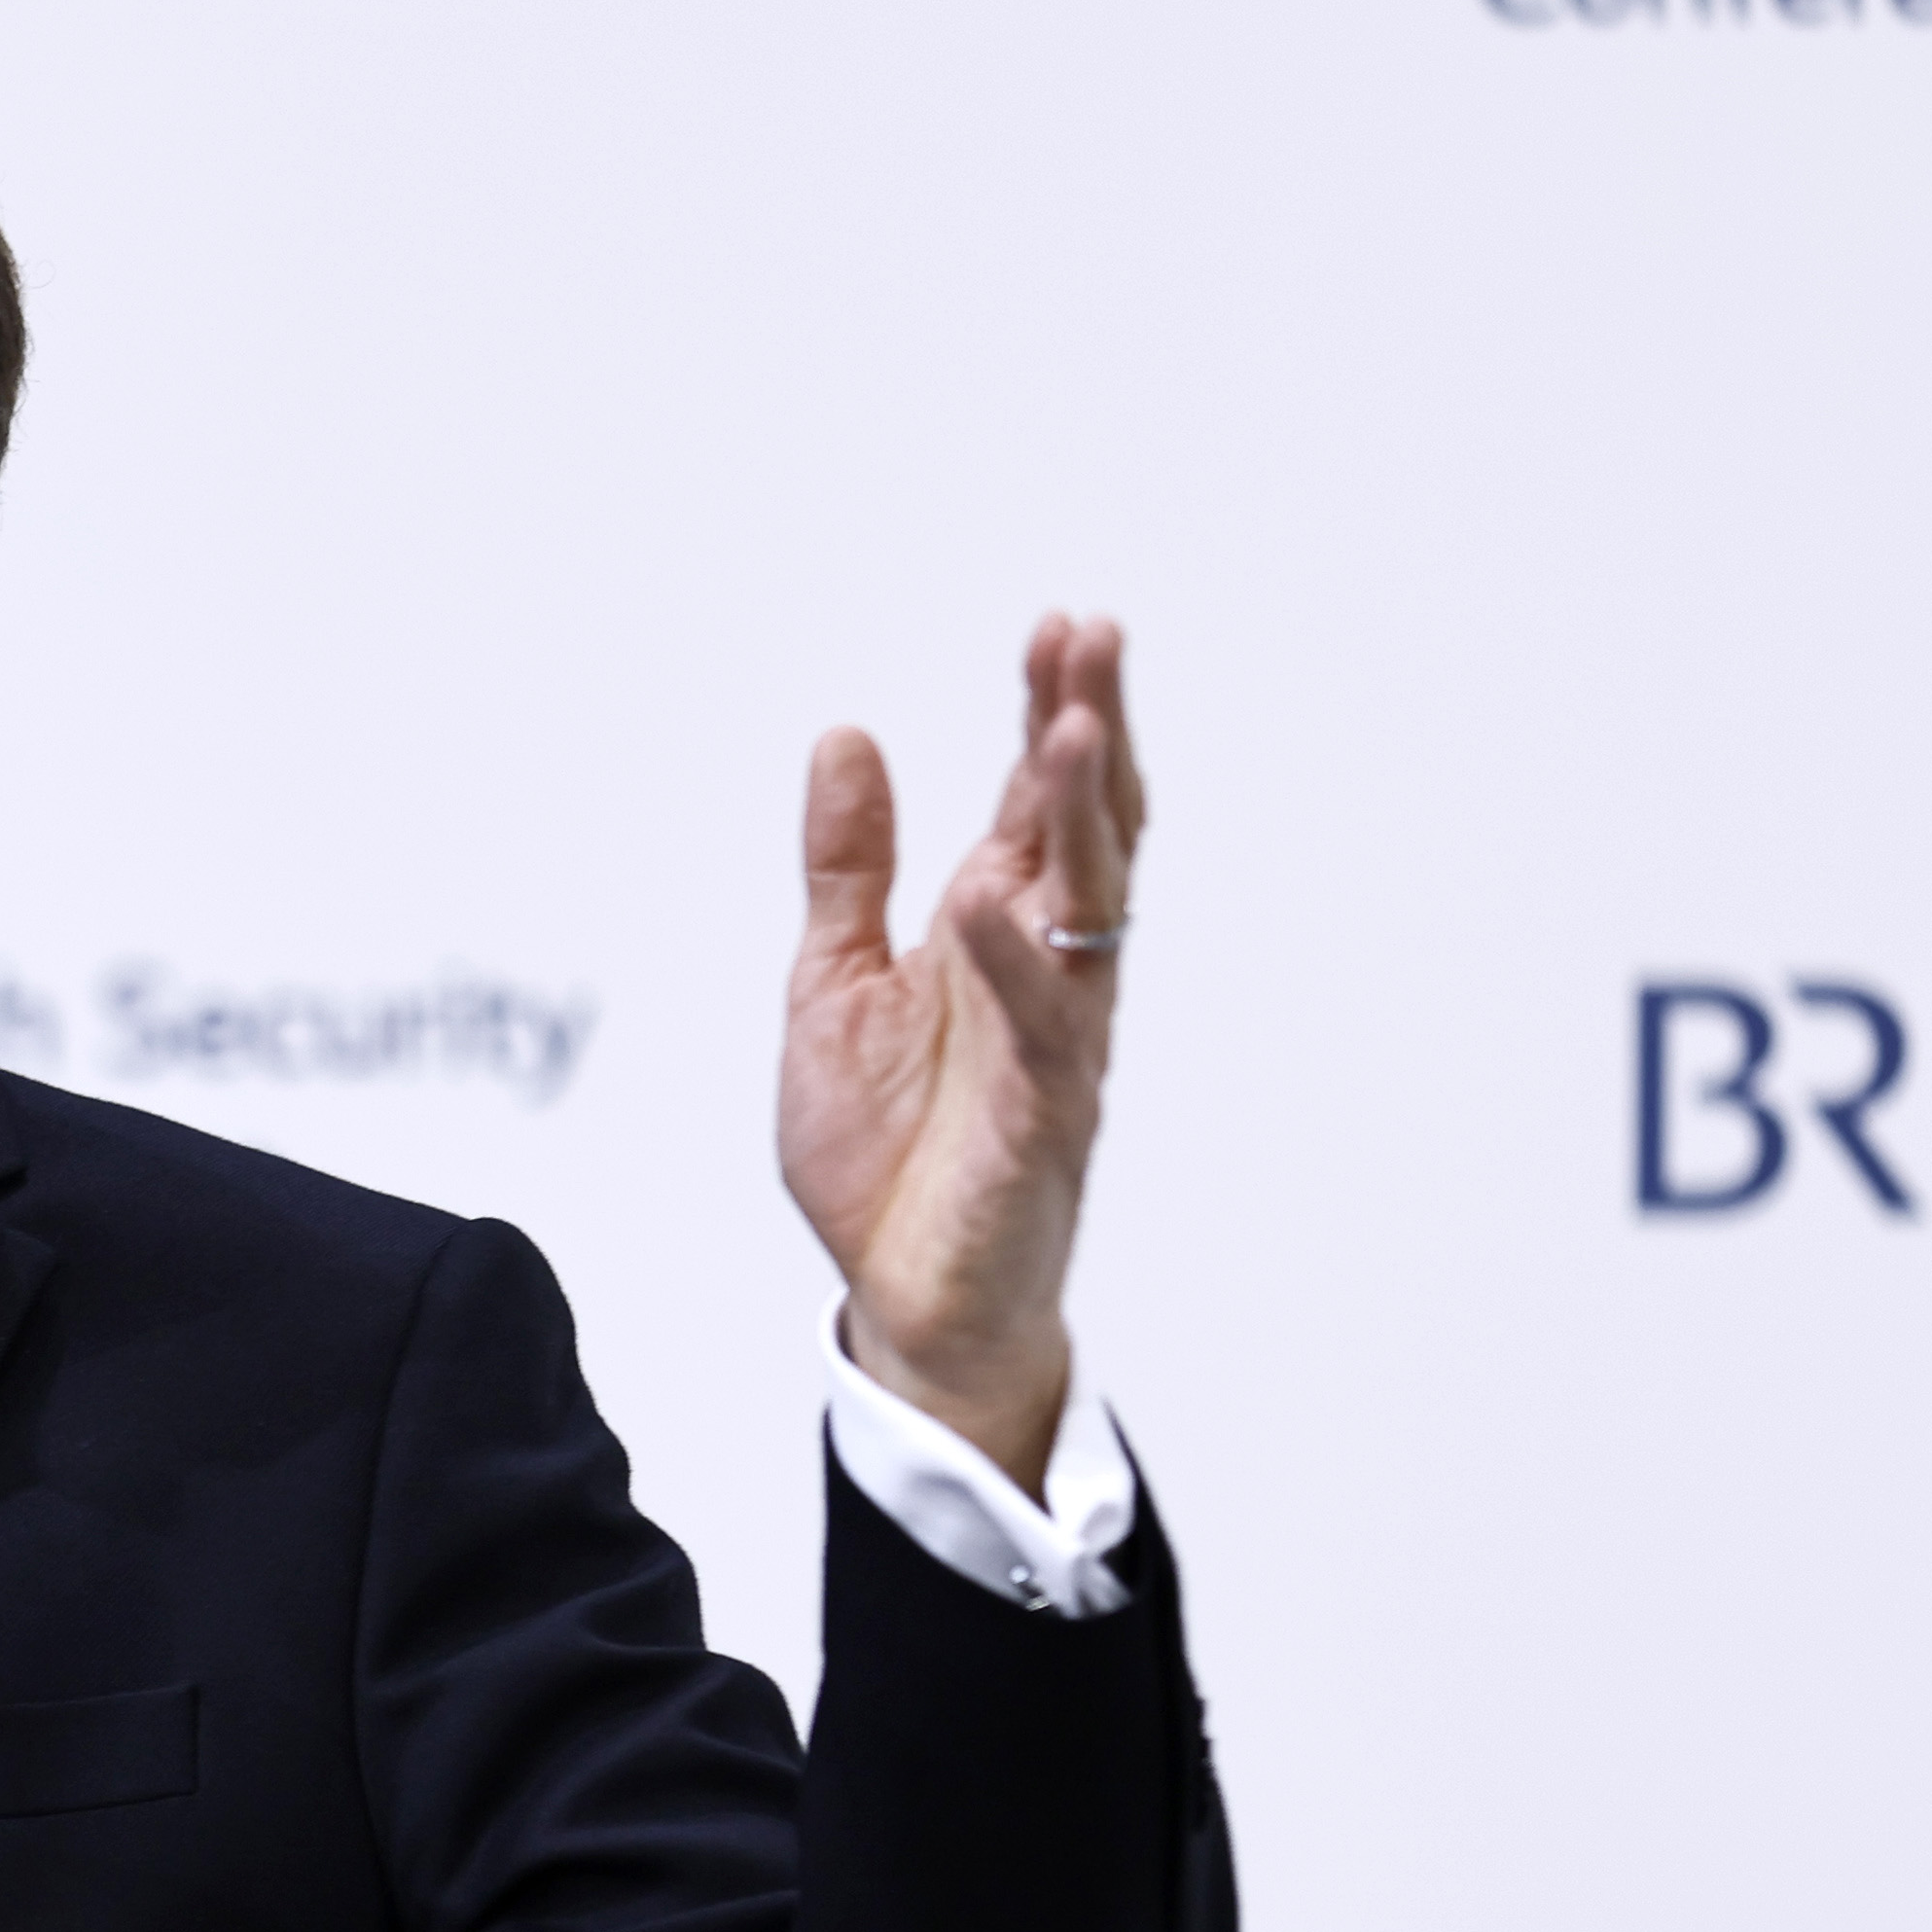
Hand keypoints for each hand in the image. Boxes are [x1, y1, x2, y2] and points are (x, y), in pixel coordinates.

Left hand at [778, 616, 1143, 1481]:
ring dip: (1081, 824)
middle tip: (1093, 642)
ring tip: (1069, 732)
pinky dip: (1017, 966)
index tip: (1057, 630)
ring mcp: (1054, 1049)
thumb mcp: (837, 981)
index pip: (1038, 806)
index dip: (1051, 716)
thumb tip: (848, 742)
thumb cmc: (889, 1152)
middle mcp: (1044, 978)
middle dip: (1090, 737)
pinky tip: (994, 901)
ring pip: (1087, 917)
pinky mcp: (1040, 1127)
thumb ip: (849, 868)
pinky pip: (1043, 1037)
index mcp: (999, 936)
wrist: (902, 1301)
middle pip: (1086, 836)